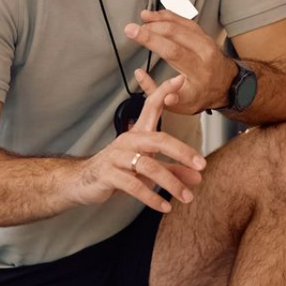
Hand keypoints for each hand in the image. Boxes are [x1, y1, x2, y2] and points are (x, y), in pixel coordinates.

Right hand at [67, 73, 207, 213]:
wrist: (83, 181)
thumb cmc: (118, 170)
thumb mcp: (147, 169)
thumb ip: (173, 171)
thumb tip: (198, 178)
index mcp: (138, 134)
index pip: (151, 106)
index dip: (164, 91)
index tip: (180, 78)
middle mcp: (128, 141)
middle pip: (158, 140)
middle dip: (182, 151)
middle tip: (201, 165)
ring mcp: (116, 157)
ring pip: (149, 166)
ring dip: (171, 183)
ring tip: (187, 197)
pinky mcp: (108, 174)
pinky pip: (134, 185)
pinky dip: (152, 197)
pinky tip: (165, 206)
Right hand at [124, 10, 234, 114]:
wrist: (226, 86)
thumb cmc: (201, 96)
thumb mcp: (182, 105)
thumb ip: (159, 93)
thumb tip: (140, 75)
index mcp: (198, 73)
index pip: (172, 51)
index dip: (151, 40)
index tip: (133, 33)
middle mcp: (204, 55)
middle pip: (175, 34)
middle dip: (150, 28)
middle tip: (131, 28)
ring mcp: (206, 43)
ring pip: (181, 25)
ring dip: (159, 20)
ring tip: (142, 18)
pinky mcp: (204, 35)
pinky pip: (186, 21)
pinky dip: (170, 16)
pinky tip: (156, 15)